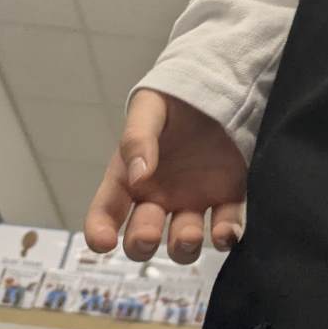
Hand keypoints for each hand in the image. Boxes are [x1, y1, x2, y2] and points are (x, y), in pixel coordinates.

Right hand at [85, 89, 246, 262]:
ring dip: (183, 246)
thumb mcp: (149, 108)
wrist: (217, 82)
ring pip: (183, 240)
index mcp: (130, 177)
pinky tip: (225, 234)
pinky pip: (226, 226)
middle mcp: (159, 196)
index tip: (103, 243)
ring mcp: (193, 200)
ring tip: (188, 235)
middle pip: (143, 234)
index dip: (99, 231)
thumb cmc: (174, 99)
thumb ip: (138, 139)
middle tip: (149, 235)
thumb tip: (138, 176)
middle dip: (142, 242)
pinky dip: (226, 236)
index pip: (106, 211)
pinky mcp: (228, 196)